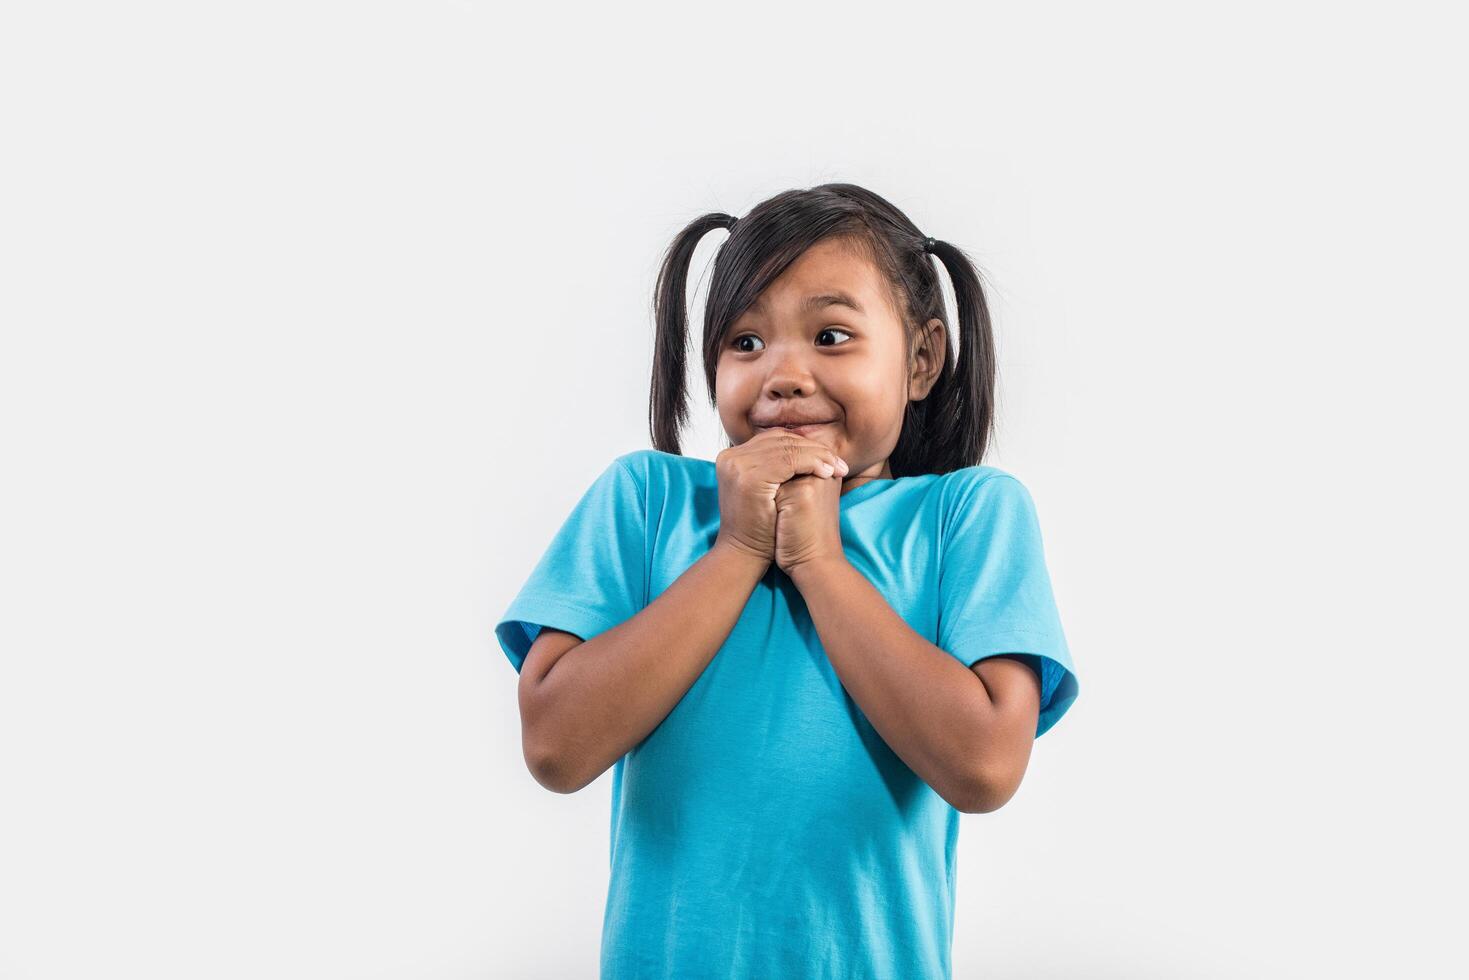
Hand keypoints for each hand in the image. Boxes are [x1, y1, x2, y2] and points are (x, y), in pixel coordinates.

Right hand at [713, 428, 848, 565]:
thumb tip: (810, 445)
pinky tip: (827, 472)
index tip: (829, 457)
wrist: (746, 553)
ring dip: (816, 455)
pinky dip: (810, 463)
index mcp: (733, 456)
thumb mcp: (767, 489)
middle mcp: (730, 455)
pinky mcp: (748, 477)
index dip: (804, 445)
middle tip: (838, 461)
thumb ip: (778, 466)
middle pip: (780, 439)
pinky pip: (787, 460)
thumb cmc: (762, 524)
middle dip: (813, 448)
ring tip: (836, 467)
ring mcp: (737, 465)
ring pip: (786, 448)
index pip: (775, 439)